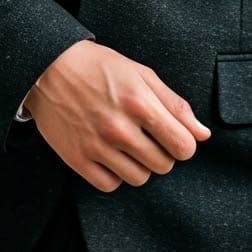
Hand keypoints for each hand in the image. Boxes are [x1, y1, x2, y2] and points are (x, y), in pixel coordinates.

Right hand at [25, 40, 211, 191]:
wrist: (48, 68)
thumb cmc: (98, 66)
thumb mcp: (140, 74)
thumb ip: (174, 104)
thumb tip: (203, 134)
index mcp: (138, 101)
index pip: (183, 146)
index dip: (184, 144)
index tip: (174, 136)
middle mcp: (118, 127)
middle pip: (163, 165)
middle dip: (162, 153)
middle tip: (148, 136)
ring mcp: (96, 145)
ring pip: (139, 178)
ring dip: (139, 165)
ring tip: (128, 144)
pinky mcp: (77, 159)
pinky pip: (111, 185)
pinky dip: (115, 173)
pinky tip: (110, 153)